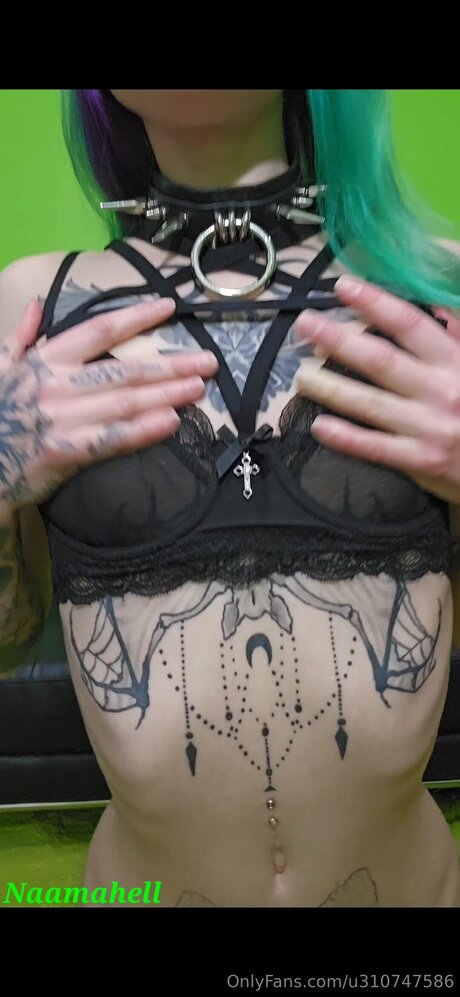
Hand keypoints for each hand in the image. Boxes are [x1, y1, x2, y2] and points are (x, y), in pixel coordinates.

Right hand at [0, 296, 217, 511]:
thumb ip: (20, 336)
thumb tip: (38, 304)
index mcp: (45, 360)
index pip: (98, 330)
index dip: (136, 317)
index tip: (169, 308)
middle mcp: (57, 385)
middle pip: (124, 369)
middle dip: (169, 364)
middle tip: (207, 361)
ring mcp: (63, 418)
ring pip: (124, 402)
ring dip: (165, 394)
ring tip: (198, 387)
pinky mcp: (66, 451)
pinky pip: (112, 438)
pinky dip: (142, 430)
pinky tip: (171, 423)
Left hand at [294, 275, 459, 503]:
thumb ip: (456, 333)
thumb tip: (430, 304)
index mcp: (455, 361)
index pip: (410, 324)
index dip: (375, 303)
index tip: (344, 287)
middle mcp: (440, 391)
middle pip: (381, 361)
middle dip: (339, 340)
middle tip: (306, 324)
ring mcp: (429, 428)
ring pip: (371, 404)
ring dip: (331, 388)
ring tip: (302, 376)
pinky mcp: (421, 460)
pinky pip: (376, 448)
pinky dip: (346, 438)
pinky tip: (320, 427)